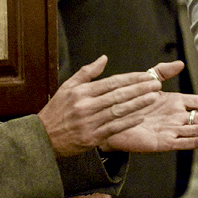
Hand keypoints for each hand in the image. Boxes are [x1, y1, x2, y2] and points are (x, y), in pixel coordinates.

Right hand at [37, 55, 160, 156]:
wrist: (41, 138)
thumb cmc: (56, 111)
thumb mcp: (67, 87)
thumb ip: (87, 72)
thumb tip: (104, 58)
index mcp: (81, 92)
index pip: (112, 82)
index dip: (132, 79)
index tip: (147, 75)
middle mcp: (85, 106)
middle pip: (118, 95)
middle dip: (140, 89)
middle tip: (156, 83)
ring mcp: (89, 123)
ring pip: (119, 111)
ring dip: (138, 104)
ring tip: (154, 97)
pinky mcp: (91, 138)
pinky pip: (114, 128)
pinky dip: (129, 122)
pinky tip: (141, 115)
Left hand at [102, 60, 197, 152]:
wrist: (111, 119)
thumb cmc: (130, 100)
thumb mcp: (147, 81)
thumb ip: (163, 72)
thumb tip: (180, 63)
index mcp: (174, 102)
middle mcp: (175, 117)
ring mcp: (170, 130)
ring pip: (192, 130)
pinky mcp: (162, 142)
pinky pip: (181, 142)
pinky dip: (194, 141)